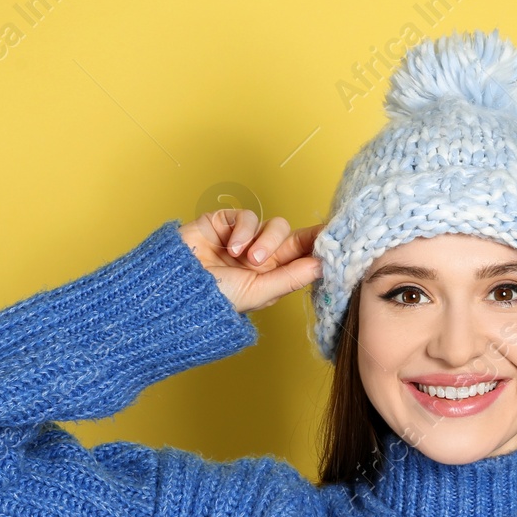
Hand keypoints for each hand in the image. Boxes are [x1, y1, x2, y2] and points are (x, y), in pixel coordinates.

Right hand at [178, 209, 325, 313]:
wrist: (176, 288)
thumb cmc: (215, 299)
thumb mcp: (260, 292)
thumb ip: (292, 276)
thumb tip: (323, 264)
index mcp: (273, 275)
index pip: (304, 256)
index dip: (320, 245)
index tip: (339, 237)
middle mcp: (262, 256)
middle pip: (293, 237)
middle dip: (292, 243)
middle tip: (271, 258)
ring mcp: (245, 238)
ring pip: (274, 225)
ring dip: (262, 241)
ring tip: (246, 259)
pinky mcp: (226, 223)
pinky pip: (247, 217)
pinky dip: (243, 231)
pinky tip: (230, 248)